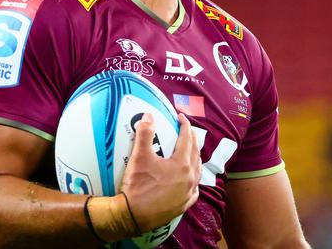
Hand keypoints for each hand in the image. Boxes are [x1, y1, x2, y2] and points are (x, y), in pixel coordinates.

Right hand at [120, 113, 200, 231]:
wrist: (134, 215)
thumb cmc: (138, 185)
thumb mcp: (139, 157)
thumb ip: (145, 133)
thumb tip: (148, 116)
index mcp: (182, 164)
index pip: (187, 138)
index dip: (184, 124)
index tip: (180, 116)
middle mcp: (189, 177)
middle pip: (195, 152)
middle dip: (191, 138)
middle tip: (186, 129)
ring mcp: (188, 192)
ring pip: (197, 170)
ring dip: (195, 157)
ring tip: (190, 150)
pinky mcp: (184, 204)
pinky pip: (194, 189)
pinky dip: (194, 179)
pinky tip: (190, 179)